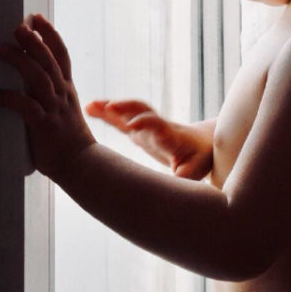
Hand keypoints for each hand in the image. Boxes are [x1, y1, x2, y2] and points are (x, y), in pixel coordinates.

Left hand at [0, 14, 94, 179]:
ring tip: (2, 49)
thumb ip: (52, 92)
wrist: (81, 163)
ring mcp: (54, 108)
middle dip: (34, 41)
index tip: (37, 18)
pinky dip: (10, 98)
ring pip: (39, 78)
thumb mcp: (64, 108)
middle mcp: (62, 94)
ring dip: (20, 61)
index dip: (50, 34)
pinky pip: (26, 107)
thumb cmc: (68, 139)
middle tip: (19, 26)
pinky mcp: (44, 125)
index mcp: (67, 89)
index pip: (61, 54)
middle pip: (49, 61)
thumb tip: (32, 78)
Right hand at [85, 100, 213, 179]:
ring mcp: (146, 126)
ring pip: (127, 111)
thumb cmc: (199, 157)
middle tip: (107, 106)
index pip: (157, 124)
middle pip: (140, 110)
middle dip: (124, 107)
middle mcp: (156, 126)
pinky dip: (105, 113)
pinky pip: (120, 119)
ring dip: (109, 107)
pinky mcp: (137, 130)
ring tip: (89, 106)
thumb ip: (185, 175)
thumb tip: (174, 185)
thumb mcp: (196, 169)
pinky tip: (89, 109)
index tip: (132, 126)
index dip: (146, 123)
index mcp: (170, 135)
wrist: (201, 142)